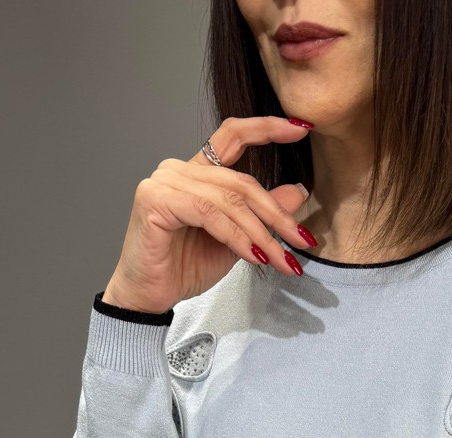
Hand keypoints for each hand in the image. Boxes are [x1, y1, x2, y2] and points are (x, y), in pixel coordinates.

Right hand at [102, 114, 314, 313]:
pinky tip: (253, 256)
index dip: (267, 128)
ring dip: (261, 234)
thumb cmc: (184, 268)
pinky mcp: (156, 201)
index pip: (233, 135)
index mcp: (197, 172)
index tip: (301, 127)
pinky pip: (210, 215)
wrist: (149, 296)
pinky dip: (237, 237)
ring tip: (280, 260)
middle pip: (240, 181)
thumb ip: (261, 215)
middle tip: (301, 240)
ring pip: (229, 200)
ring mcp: (165, 182)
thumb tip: (298, 191)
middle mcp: (179, 169)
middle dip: (277, 214)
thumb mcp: (237, 240)